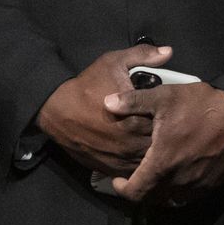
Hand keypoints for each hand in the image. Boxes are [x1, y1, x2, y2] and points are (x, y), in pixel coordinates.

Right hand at [37, 45, 167, 175]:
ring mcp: (119, 158)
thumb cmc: (85, 86)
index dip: (170, 121)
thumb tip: (168, 52)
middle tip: (163, 131)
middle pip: (159, 146)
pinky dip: (137, 167)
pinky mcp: (107, 167)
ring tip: (152, 145)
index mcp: (137, 118)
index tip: (168, 115)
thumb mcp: (112, 63)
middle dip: (163, 139)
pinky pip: (130, 173)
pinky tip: (137, 156)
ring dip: (151, 155)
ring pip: (147, 163)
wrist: (54, 108)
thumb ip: (142, 56)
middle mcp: (131, 142)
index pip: (166, 125)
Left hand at [106, 83, 223, 204]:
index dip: (122, 189)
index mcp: (163, 163)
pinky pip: (192, 195)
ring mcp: (200, 184)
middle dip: (140, 189)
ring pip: (172, 198)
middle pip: (153, 198)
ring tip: (154, 174)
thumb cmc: (199, 104)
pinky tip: (176, 172)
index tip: (117, 179)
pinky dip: (179, 189)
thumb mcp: (162, 97)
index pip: (135, 192)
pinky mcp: (215, 183)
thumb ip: (131, 102)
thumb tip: (106, 103)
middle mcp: (181, 180)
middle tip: (133, 175)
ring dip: (160, 191)